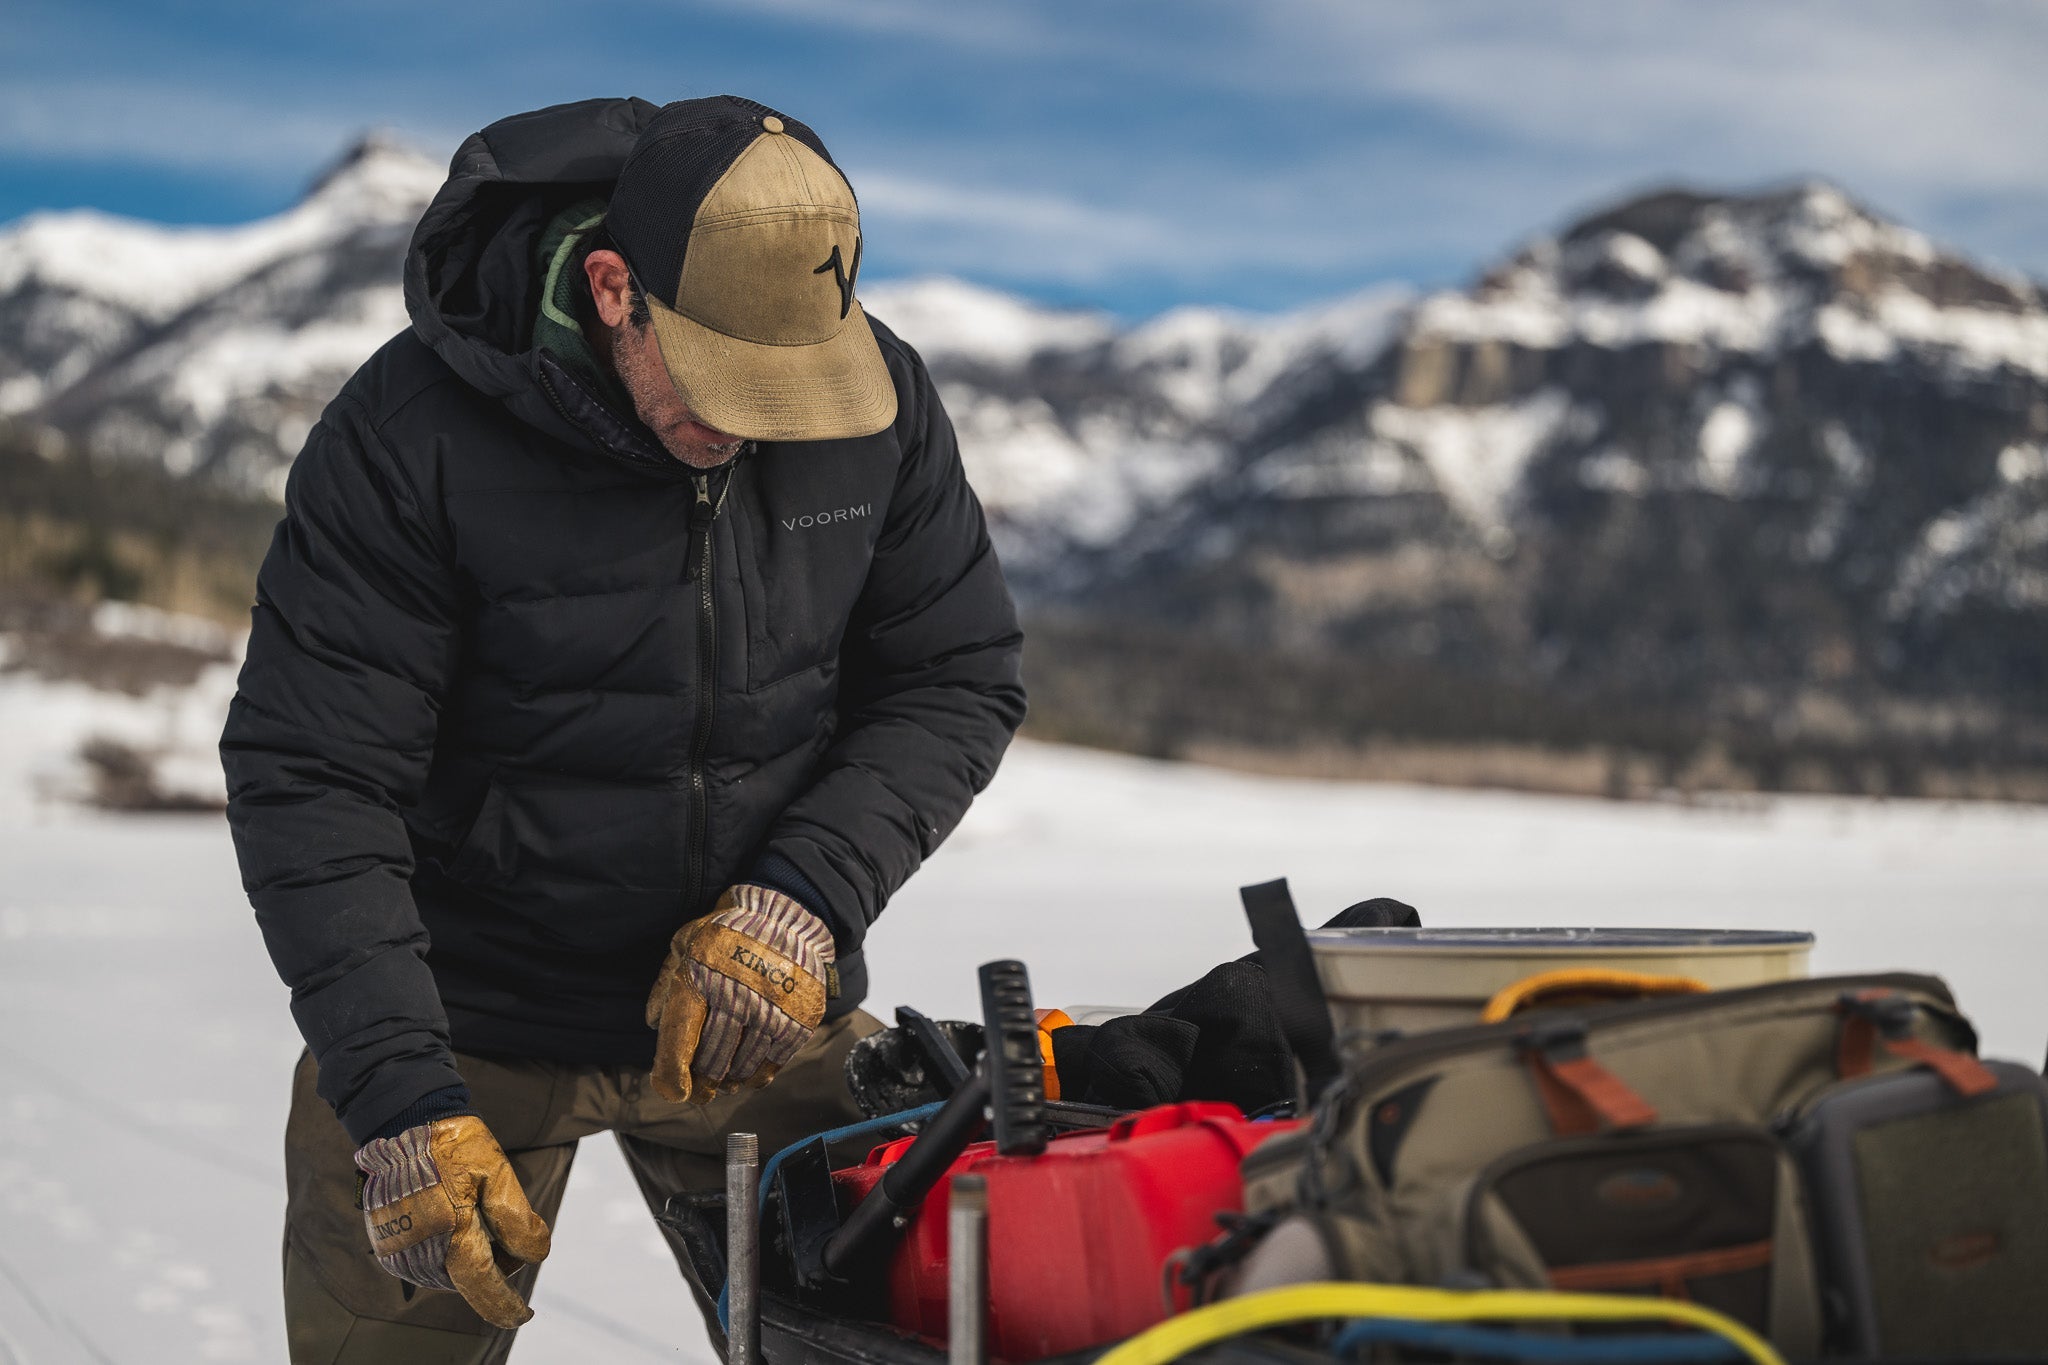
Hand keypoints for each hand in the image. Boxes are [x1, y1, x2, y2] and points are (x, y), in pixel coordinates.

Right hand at [354, 1115, 551, 1328]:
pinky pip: (426, 1262)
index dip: (504, 1305)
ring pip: (448, 1273)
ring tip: (469, 1211)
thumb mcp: (495, 1171)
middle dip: (492, 1261)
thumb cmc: (454, 1145)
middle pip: (469, 1277)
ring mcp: (399, 1250)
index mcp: (450, 1231)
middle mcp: (420, 1250)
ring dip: (467, 1256)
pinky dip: (446, 1251)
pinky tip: (450, 1217)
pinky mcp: (386, 1244)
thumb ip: (515, 1217)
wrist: (402, 1125)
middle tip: (496, 1219)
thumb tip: (535, 1256)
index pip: (482, 1283)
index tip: (523, 1316)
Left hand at [646, 883, 833, 1102]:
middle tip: (700, 1093)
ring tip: (725, 1084)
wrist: (787, 914)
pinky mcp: (799, 1016)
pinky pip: (776, 1059)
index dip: (673, 1072)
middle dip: (702, 1082)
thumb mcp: (688, 943)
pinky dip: (760, 1074)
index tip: (674, 1091)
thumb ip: (667, 982)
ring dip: (731, 1080)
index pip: (681, 1036)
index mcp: (701, 975)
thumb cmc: (729, 932)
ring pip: (744, 1063)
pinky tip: (751, 1077)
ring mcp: (772, 1007)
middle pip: (713, 1057)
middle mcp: (737, 993)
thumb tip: (652, 1022)